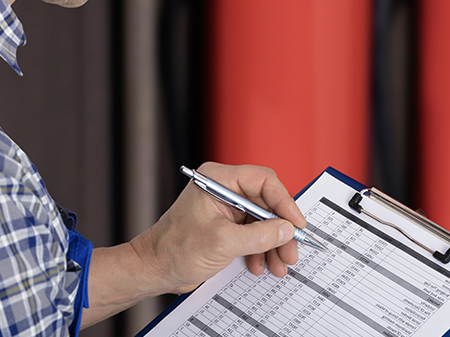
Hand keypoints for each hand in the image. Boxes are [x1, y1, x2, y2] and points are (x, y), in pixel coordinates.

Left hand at [131, 162, 305, 292]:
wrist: (153, 270)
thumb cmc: (173, 249)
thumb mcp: (222, 242)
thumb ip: (259, 235)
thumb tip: (287, 230)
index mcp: (218, 179)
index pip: (263, 181)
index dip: (284, 202)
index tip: (296, 224)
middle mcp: (223, 189)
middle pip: (266, 203)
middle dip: (280, 230)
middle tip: (292, 251)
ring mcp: (225, 208)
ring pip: (263, 221)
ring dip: (273, 244)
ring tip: (280, 265)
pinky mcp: (226, 226)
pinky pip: (253, 233)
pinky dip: (260, 250)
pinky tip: (261, 265)